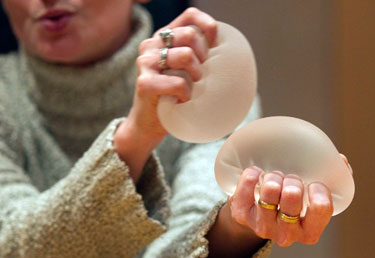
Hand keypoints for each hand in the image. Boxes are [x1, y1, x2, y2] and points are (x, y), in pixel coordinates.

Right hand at [126, 7, 217, 142]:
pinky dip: (186, 93)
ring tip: (190, 90)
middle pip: (190, 34)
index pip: (190, 15)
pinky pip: (178, 82)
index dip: (208, 26)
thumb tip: (230, 49)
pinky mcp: (144, 82)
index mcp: (163, 37)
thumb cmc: (173, 96)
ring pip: (185, 55)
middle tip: (200, 76)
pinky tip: (181, 101)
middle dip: (203, 57)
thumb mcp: (186, 70)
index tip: (215, 46)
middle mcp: (151, 44)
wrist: (149, 123)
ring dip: (196, 77)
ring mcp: (145, 62)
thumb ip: (198, 55)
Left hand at [203, 154, 352, 257]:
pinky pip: (245, 191)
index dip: (319, 190)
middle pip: (292, 197)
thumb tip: (340, 162)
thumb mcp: (314, 195)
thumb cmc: (292, 200)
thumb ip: (333, 179)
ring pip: (269, 194)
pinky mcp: (241, 216)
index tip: (313, 182)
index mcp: (310, 230)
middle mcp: (287, 234)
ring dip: (273, 177)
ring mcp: (262, 226)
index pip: (321, 208)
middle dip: (292, 180)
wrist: (257, 211)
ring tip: (274, 176)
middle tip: (290, 178)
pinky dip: (251, 176)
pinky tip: (256, 172)